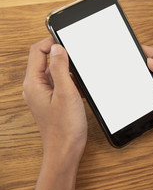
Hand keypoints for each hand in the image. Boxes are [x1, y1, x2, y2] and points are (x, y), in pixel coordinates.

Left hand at [23, 37, 86, 189]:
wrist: (66, 149)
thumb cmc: (64, 126)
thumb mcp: (66, 92)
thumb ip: (61, 68)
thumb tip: (57, 48)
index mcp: (34, 83)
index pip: (37, 51)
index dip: (51, 42)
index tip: (67, 41)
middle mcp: (36, 86)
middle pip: (46, 60)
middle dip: (63, 56)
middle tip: (78, 59)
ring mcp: (44, 93)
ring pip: (56, 71)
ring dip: (70, 71)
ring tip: (80, 79)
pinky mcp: (54, 99)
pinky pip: (62, 82)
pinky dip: (73, 81)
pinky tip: (81, 90)